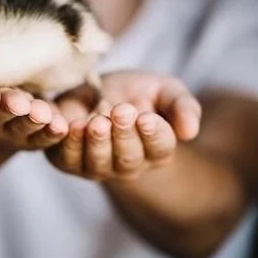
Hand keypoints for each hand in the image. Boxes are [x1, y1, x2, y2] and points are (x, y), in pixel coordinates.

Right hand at [0, 82, 68, 150]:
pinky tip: (61, 126)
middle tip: (18, 103)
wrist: (8, 92)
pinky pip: (40, 137)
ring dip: (30, 120)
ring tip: (43, 113)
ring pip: (18, 126)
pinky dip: (50, 132)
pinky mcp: (30, 138)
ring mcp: (6, 129)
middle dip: (6, 107)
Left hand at [45, 71, 201, 181]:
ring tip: (98, 122)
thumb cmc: (136, 92)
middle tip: (121, 111)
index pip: (159, 148)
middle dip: (124, 134)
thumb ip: (183, 107)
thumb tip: (189, 132)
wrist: (96, 91)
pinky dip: (69, 144)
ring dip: (98, 142)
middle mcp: (127, 165)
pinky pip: (68, 159)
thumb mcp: (165, 91)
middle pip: (128, 158)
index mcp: (156, 150)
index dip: (153, 134)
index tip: (146, 117)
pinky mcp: (68, 160)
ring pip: (98, 163)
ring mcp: (97, 166)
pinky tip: (71, 126)